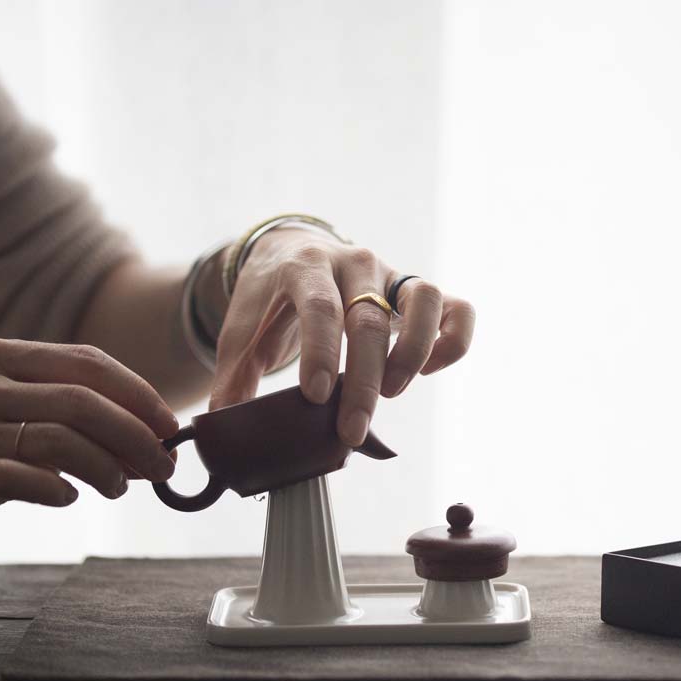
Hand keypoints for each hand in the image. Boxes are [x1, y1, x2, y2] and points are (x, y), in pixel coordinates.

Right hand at [0, 338, 178, 551]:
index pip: (89, 363)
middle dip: (134, 436)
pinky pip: (22, 478)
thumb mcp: (26, 413)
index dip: (139, 394)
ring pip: (58, 440)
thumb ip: (83, 417)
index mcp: (3, 356)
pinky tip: (70, 496)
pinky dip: (58, 488)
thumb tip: (159, 441)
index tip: (171, 427)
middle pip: (81, 402)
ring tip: (121, 486)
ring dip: (106, 467)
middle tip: (163, 465)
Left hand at [208, 229, 475, 444]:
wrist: (295, 250)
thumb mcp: (243, 328)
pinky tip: (429, 370)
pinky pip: (457, 309)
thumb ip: (235, 374)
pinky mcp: (419, 290)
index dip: (320, 352)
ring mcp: (392, 273)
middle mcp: (354, 262)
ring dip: (413, 352)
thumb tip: (224, 424)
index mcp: (304, 267)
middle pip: (369, 319)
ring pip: (425, 299)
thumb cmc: (270, 298)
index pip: (319, 307)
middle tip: (350, 430)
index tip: (315, 397)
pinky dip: (452, 341)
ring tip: (392, 392)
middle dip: (363, 381)